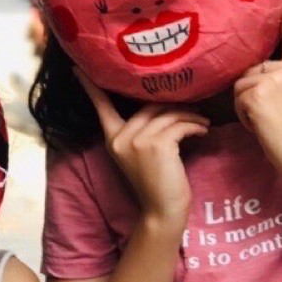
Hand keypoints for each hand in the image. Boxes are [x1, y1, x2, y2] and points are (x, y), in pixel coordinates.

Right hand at [76, 70, 208, 229]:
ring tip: (202, 123)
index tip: (78, 69)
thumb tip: (162, 105)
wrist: (162, 212)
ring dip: (189, 116)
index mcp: (112, 139)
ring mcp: (137, 141)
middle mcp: (120, 137)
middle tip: (194, 111)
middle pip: (149, 105)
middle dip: (175, 106)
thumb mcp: (141, 155)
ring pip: (167, 114)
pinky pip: (178, 125)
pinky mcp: (156, 145)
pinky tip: (203, 131)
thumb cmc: (157, 183)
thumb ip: (142, 132)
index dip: (91, 87)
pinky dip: (194, 126)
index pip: (101, 107)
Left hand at [234, 0, 281, 175]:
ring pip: (241, 82)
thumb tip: (245, 68)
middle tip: (270, 111)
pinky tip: (259, 122)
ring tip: (265, 117)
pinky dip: (242, 112)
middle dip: (251, 90)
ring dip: (245, 103)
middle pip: (251, 67)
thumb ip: (270, 75)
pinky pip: (237, 97)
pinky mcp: (260, 92)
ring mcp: (276, 78)